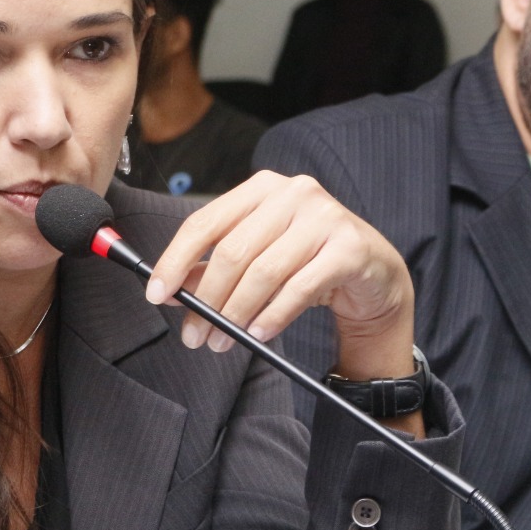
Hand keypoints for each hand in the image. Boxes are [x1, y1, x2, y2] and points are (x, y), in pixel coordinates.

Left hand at [145, 172, 419, 429]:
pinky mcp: (349, 248)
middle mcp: (293, 194)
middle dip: (207, 300)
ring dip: (236, 314)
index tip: (157, 294)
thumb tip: (170, 291)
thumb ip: (212, 269)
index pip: (205, 222)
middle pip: (232, 252)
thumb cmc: (308, 262)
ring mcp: (324, 217)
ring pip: (263, 272)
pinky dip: (272, 316)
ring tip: (224, 340)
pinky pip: (298, 288)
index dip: (175, 260)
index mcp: (261, 189)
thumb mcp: (257, 260)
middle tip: (195, 334)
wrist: (373, 273)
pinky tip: (258, 334)